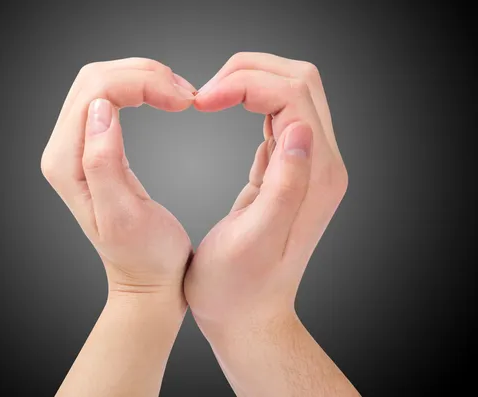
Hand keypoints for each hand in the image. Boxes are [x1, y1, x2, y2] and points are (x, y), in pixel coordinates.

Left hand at [41, 58, 195, 300]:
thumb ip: (103, 163)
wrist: (147, 279)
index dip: (142, 82)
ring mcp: (76, 147)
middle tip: (187, 95)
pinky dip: (142, 90)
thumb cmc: (146, 256)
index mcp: (66, 163)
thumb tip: (100, 110)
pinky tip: (165, 100)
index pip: (96, 91)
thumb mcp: (125, 216)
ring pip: (103, 82)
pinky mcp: (94, 147)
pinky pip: (111, 98)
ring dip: (145, 79)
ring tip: (182, 97)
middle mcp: (63, 150)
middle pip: (95, 78)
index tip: (184, 100)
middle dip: (144, 74)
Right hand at [184, 53, 355, 395]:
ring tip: (210, 98)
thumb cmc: (237, 288)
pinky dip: (251, 103)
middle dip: (250, 72)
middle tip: (206, 93)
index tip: (202, 100)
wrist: (248, 315)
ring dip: (250, 82)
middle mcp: (321, 166)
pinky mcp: (290, 171)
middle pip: (299, 82)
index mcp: (315, 178)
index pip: (292, 96)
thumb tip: (299, 130)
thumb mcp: (254, 240)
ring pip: (290, 93)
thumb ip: (284, 185)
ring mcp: (309, 167)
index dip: (246, 84)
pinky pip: (280, 118)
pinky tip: (225, 113)